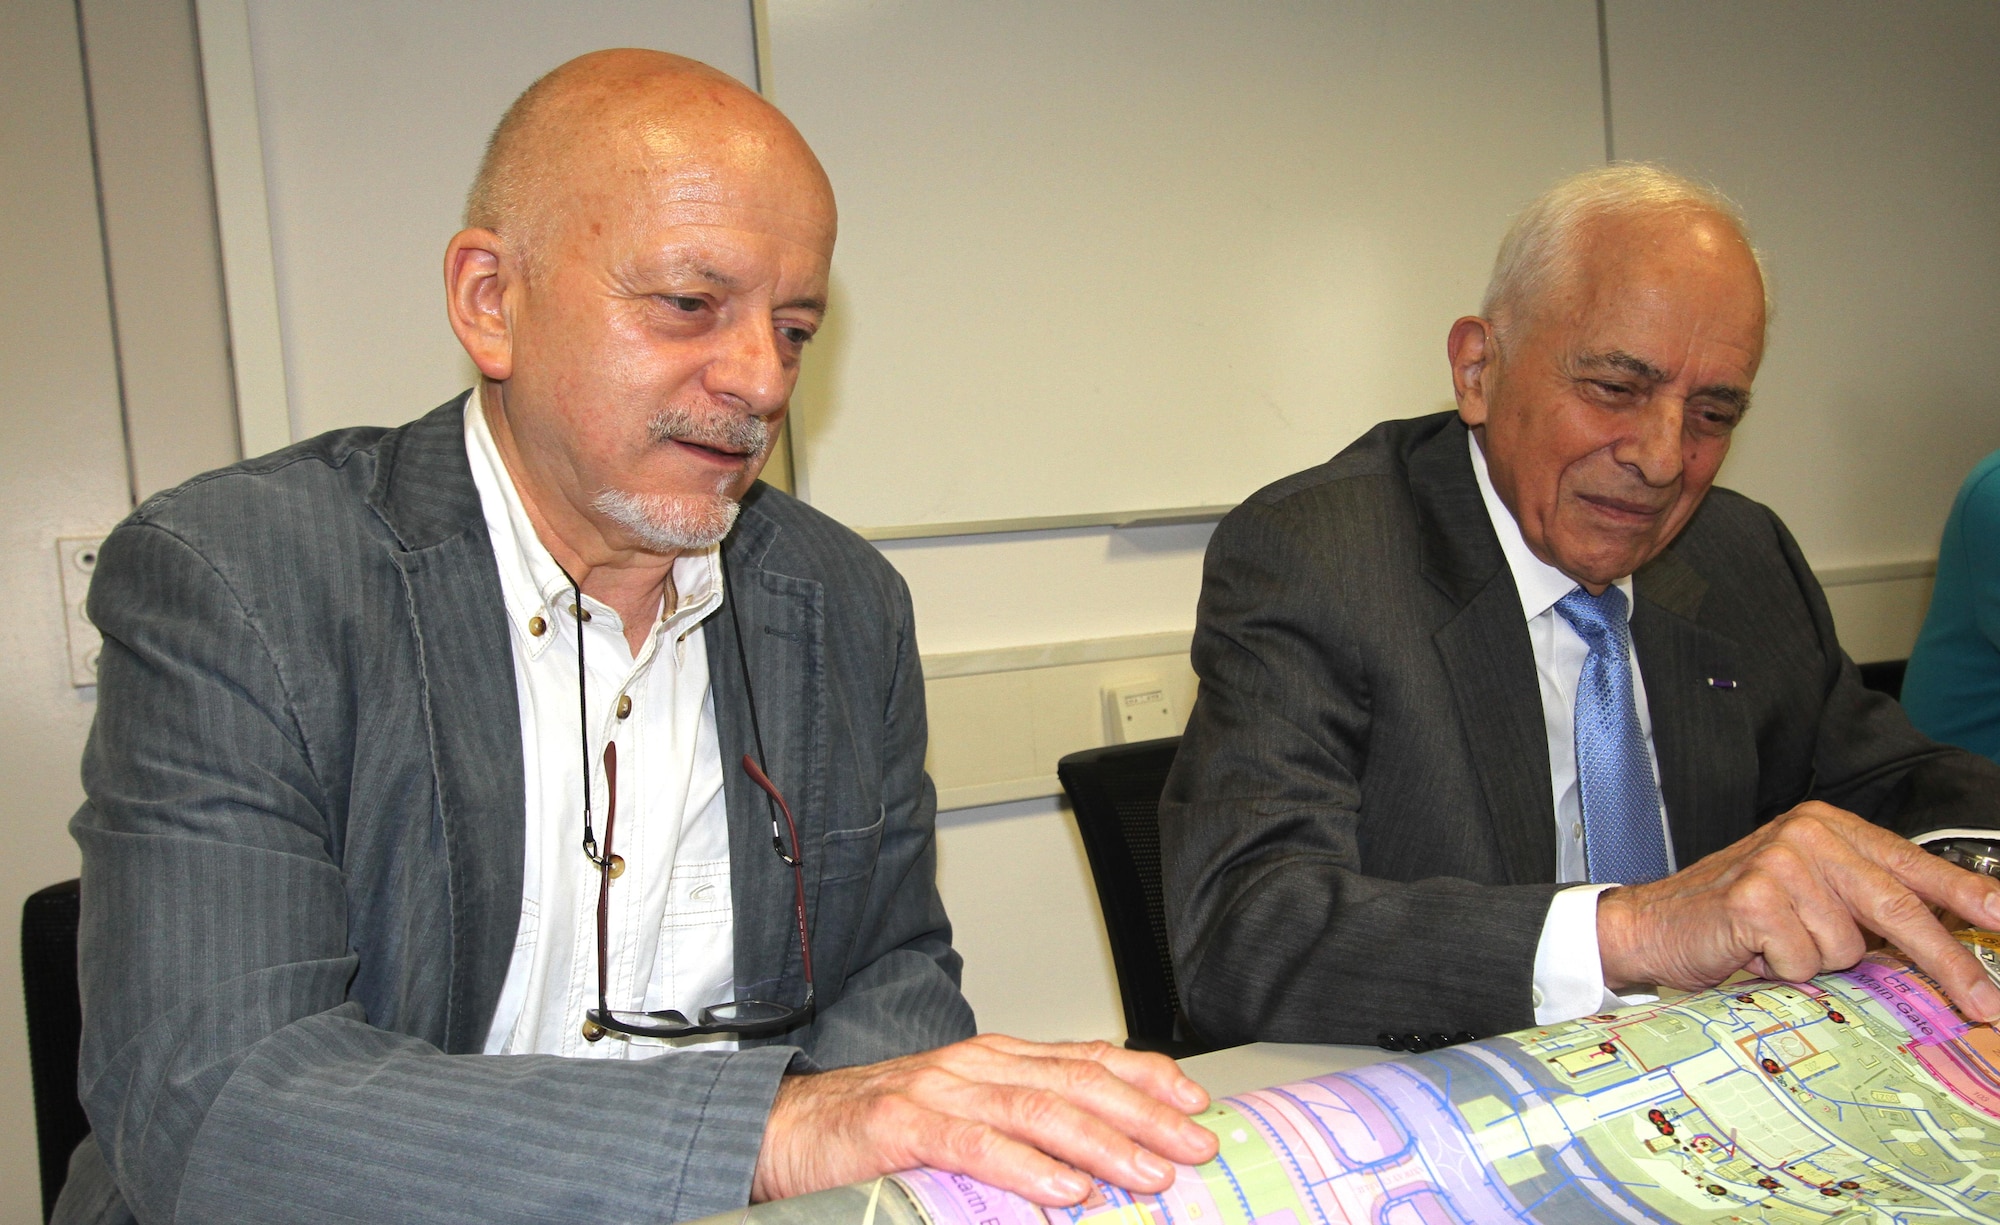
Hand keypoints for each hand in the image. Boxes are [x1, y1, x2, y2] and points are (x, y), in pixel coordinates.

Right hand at [751, 1033, 1218, 1205]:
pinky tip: (1064, 1190)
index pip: (1088, 1057)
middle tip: (1195, 1145)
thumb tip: (1094, 1164)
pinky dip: (1026, 1168)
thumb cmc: (876, 1134)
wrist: (784, 1129)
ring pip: (1039, 1109)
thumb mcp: (962, 1119)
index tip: (1197, 1103)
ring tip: (1149, 1173)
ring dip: (1103, 1143)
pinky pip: (977, 1145)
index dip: (1147, 1077)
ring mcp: (941, 1090)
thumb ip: (1020, 1130)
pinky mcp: (905, 1125)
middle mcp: (977, 1064)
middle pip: (1078, 1081)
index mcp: (996, 1060)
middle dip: (1146, 1114)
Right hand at [1596, 802, 1999, 1019]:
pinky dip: (1782, 970)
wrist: (1650, 924)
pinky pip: (1805, 960)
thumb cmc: (1735, 918)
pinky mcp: (1755, 896)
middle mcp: (1809, 834)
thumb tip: (1944, 948)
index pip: (1916, 867)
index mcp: (1830, 827)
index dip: (1972, 898)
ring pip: (1849, 947)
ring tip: (1777, 950)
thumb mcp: (1809, 898)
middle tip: (1985, 1005)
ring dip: (1818, 964)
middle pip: (1900, 907)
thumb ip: (1866, 908)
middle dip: (1948, 963)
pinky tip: (1752, 952)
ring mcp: (1781, 861)